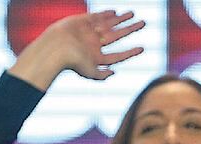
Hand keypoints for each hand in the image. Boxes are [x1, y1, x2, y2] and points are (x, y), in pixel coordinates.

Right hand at [8, 10, 144, 89]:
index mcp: (97, 58)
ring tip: (133, 13)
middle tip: (144, 23)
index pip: (118, 55)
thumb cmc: (72, 62)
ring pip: (109, 25)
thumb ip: (101, 75)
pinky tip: (116, 12)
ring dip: (121, 19)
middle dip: (130, 29)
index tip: (143, 48)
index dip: (130, 52)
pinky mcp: (82, 22)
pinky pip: (97, 17)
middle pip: (117, 36)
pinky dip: (107, 14)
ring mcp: (89, 32)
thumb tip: (114, 72)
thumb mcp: (89, 72)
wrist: (56, 46)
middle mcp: (95, 45)